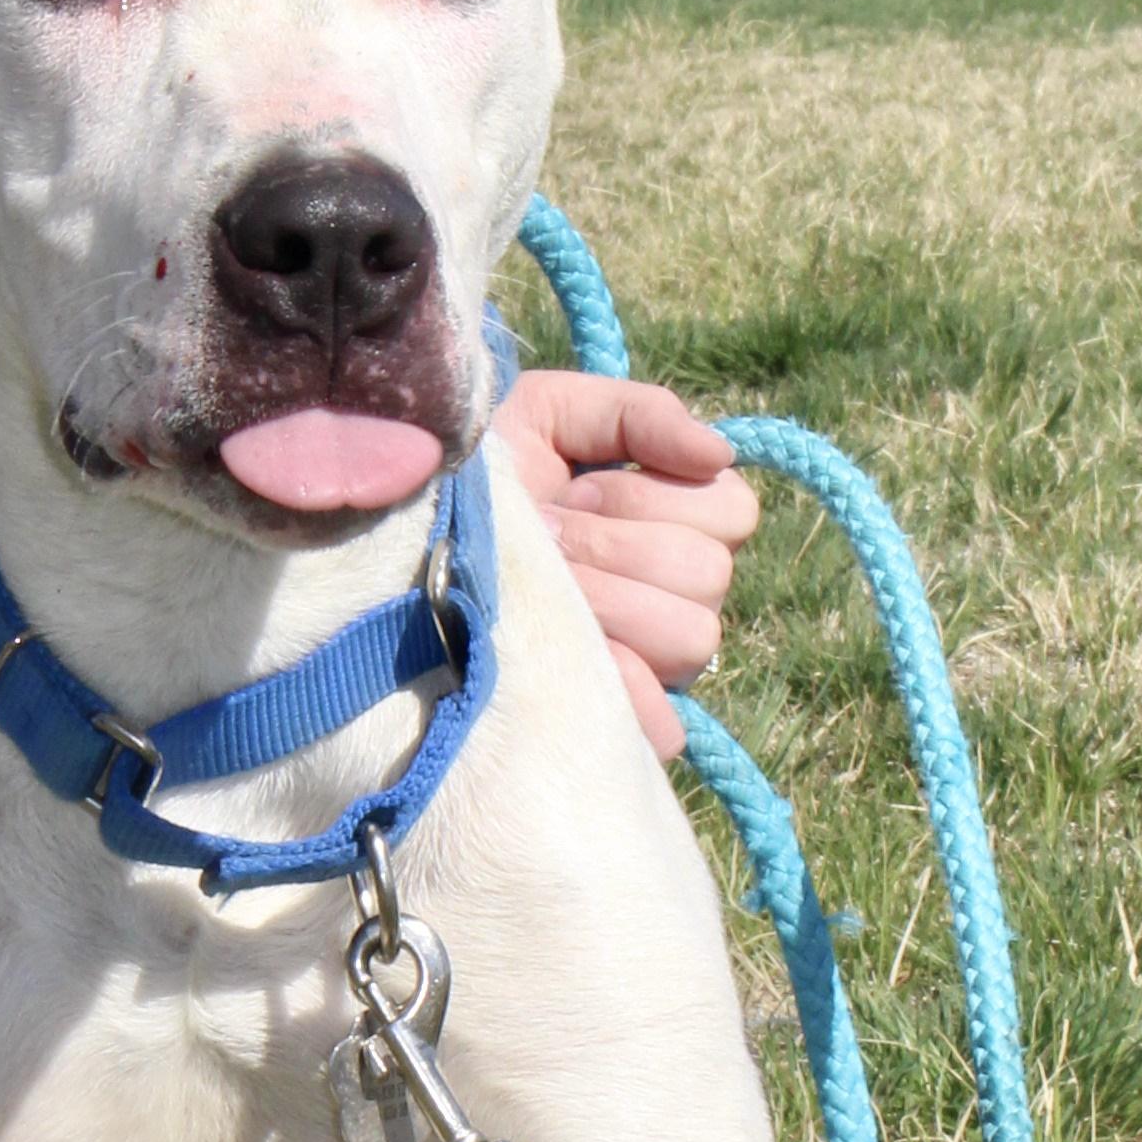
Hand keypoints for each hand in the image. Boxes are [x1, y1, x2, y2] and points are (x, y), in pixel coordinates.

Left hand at [499, 370, 758, 758]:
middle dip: (607, 544)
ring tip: (542, 589)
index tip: (574, 489)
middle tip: (543, 537)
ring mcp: (658, 667)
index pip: (732, 511)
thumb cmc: (484, 478)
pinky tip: (559, 656)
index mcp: (679, 526)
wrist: (409, 550)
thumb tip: (717, 452)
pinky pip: (663, 722)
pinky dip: (617, 686)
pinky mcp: (625, 725)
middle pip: (706, 573)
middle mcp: (680, 598)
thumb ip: (639, 415)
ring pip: (690, 636)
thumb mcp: (551, 415)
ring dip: (602, 603)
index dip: (644, 495)